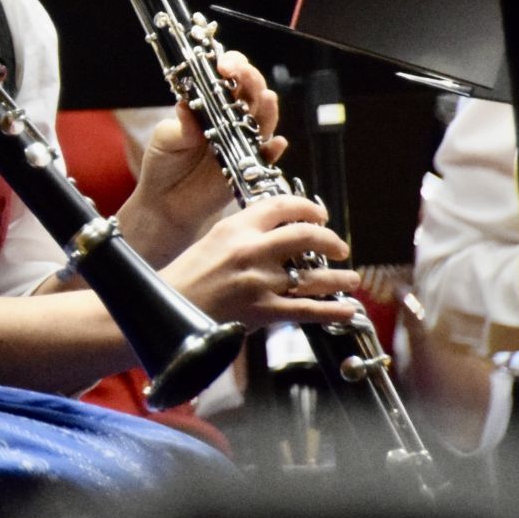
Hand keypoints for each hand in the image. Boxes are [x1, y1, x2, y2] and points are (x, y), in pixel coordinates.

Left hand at [120, 50, 283, 261]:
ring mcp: (242, 142)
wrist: (165, 203)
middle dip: (250, 79)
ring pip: (264, 120)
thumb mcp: (165, 139)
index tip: (223, 65)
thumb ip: (179, 126)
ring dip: (267, 108)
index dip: (232, 65)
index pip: (230, 77)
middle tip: (239, 74)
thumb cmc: (164, 164)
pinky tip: (275, 143)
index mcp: (210, 105)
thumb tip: (185, 106)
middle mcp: (231, 120)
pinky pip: (267, 157)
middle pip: (252, 93)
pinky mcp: (249, 167)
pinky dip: (273, 150)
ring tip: (266, 98)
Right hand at [158, 195, 359, 329]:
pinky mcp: (262, 311)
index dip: (308, 207)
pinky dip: (332, 310)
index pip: (282, 206)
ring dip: (339, 277)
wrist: (168, 310)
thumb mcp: (213, 239)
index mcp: (236, 227)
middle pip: (306, 236)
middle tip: (339, 246)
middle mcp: (251, 251)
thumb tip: (279, 230)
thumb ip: (245, 232)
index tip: (319, 215)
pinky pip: (307, 309)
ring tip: (350, 278)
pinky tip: (347, 309)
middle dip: (330, 240)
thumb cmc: (187, 276)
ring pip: (314, 275)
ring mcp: (259, 282)